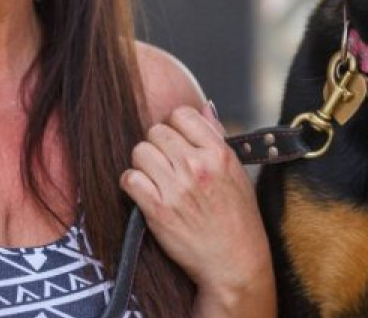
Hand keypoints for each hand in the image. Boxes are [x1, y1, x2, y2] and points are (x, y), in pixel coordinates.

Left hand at [120, 104, 274, 316]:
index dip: (175, 126)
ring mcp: (177, 188)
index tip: (177, 142)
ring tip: (155, 178)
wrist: (234, 262)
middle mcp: (197, 166)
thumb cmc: (238, 218)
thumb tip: (204, 106)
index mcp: (218, 153)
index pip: (182, 114)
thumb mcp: (237, 172)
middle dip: (158, 146)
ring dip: (144, 164)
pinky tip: (143, 192)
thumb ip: (217, 137)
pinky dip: (131, 184)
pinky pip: (129, 178)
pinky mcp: (158, 209)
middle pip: (156, 131)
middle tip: (165, 164)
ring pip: (140, 151)